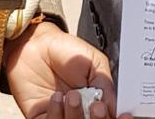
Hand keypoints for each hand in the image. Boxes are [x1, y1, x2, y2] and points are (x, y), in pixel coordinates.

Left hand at [3, 22, 132, 118]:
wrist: (36, 44)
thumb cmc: (65, 51)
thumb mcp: (95, 62)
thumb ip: (106, 85)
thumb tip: (115, 107)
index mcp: (96, 100)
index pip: (107, 115)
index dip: (113, 117)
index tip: (118, 113)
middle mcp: (80, 111)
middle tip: (96, 106)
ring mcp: (61, 115)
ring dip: (75, 115)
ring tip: (72, 95)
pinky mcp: (41, 117)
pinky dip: (56, 114)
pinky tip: (56, 97)